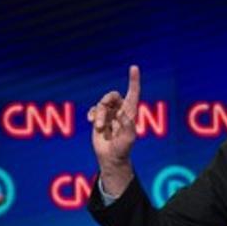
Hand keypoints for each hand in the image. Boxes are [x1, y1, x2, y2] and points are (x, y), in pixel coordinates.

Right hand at [87, 65, 140, 197]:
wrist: (111, 158)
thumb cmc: (123, 149)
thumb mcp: (128, 138)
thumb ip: (127, 125)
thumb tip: (121, 113)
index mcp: (130, 113)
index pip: (133, 93)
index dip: (134, 80)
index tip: (134, 67)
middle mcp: (120, 111)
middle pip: (113, 96)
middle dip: (107, 99)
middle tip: (104, 106)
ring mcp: (109, 115)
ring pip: (101, 105)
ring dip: (99, 115)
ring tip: (100, 127)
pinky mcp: (99, 120)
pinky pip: (94, 110)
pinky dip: (92, 114)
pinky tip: (92, 121)